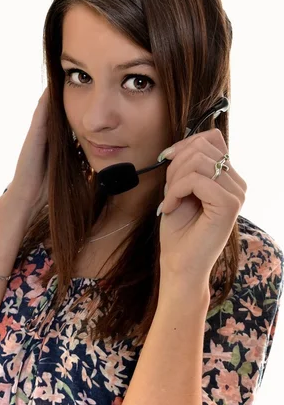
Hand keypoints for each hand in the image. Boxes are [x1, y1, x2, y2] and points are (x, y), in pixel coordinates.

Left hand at [157, 128, 246, 284]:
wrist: (180, 266)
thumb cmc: (179, 232)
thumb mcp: (179, 189)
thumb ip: (187, 166)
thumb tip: (181, 144)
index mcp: (228, 178)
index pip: (212, 138)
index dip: (185, 143)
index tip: (166, 158)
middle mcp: (238, 184)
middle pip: (203, 146)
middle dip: (176, 164)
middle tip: (169, 190)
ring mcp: (236, 194)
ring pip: (198, 161)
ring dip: (174, 179)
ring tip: (170, 200)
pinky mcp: (229, 205)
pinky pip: (196, 180)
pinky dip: (175, 191)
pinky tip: (170, 207)